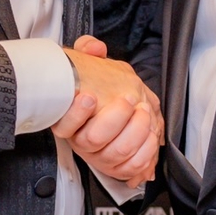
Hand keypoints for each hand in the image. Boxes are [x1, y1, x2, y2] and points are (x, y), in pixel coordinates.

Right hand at [52, 36, 162, 187]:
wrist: (116, 106)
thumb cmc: (101, 86)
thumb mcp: (93, 64)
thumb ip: (89, 50)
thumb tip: (95, 48)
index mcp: (70, 120)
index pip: (64, 125)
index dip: (76, 113)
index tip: (89, 96)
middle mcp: (82, 142)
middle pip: (93, 140)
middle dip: (115, 118)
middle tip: (128, 99)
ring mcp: (100, 156)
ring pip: (117, 153)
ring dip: (135, 131)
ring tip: (143, 110)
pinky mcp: (119, 167)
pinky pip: (133, 166)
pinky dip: (146, 151)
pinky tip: (151, 133)